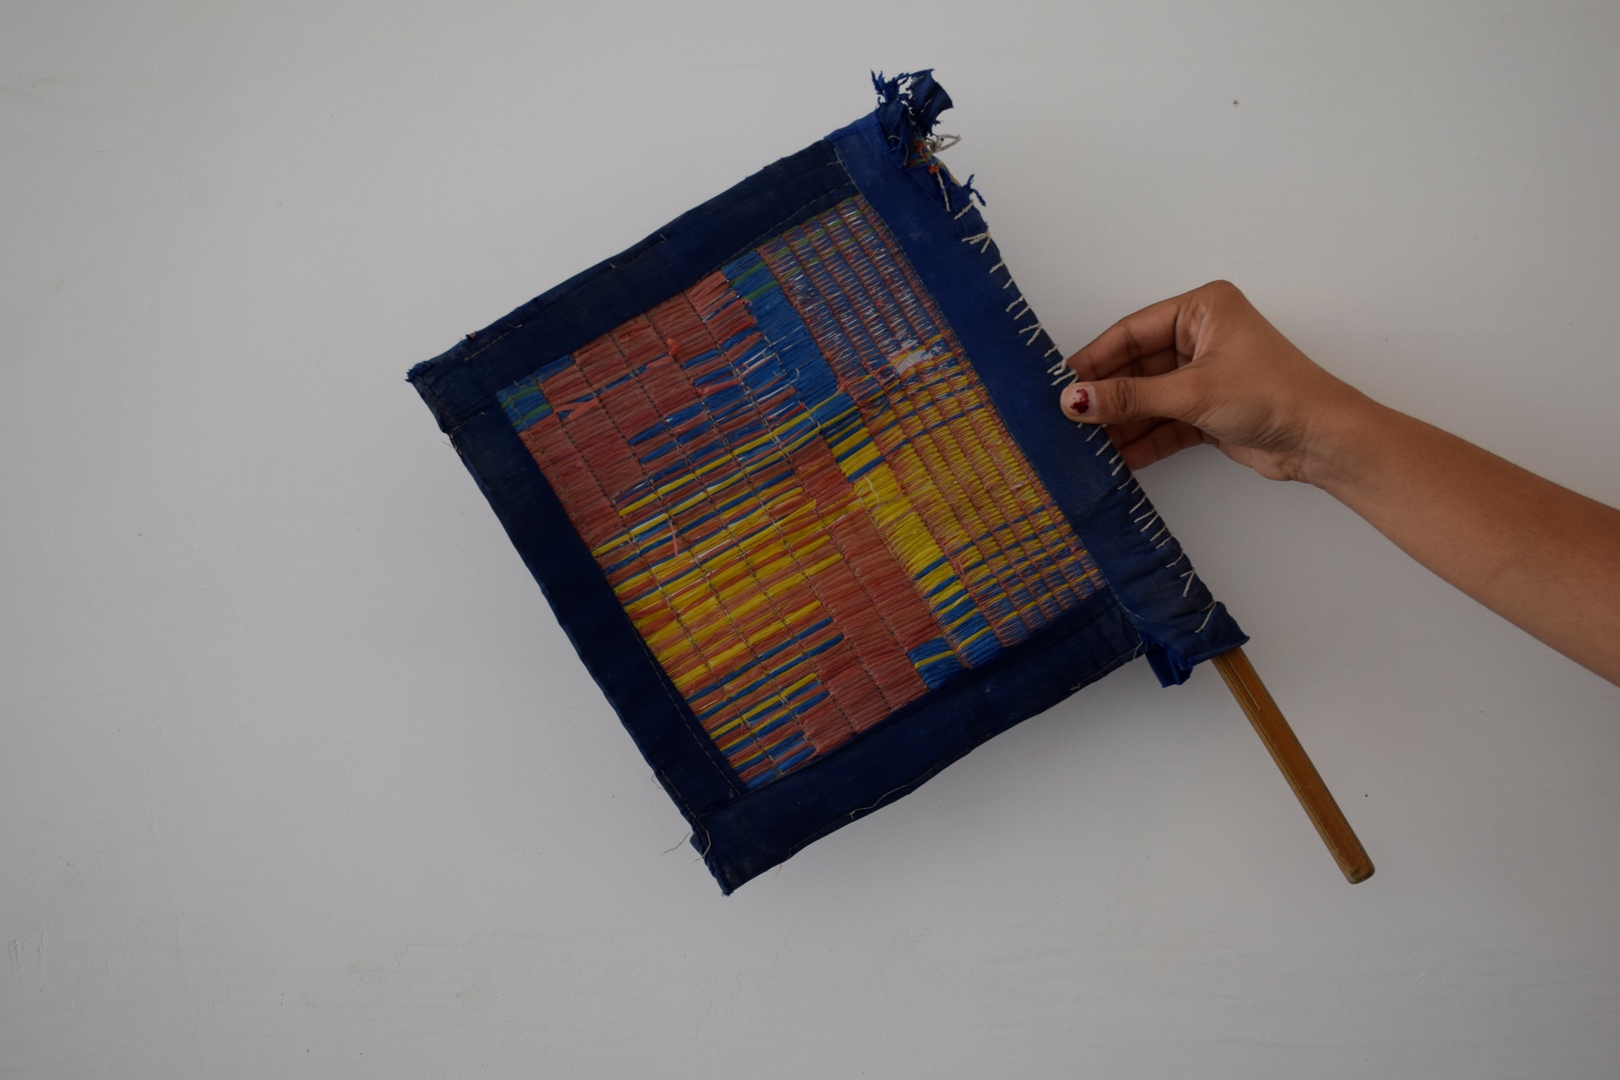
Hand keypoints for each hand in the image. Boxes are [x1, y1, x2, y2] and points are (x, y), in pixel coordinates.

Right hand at [1059, 280, 1371, 485]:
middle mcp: (1202, 336)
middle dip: (1107, 396)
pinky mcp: (1209, 409)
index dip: (1094, 360)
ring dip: (1121, 422)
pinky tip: (1118, 457)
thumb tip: (1074, 400)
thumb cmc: (1273, 394)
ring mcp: (1205, 374)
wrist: (1322, 440)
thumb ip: (1129, 398)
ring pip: (1148, 397)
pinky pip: (1164, 421)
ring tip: (1086, 444)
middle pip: (1137, 366)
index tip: (1061, 385)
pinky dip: (1144, 439)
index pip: (1132, 332)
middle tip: (1068, 419)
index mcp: (1202, 309)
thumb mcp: (1191, 392)